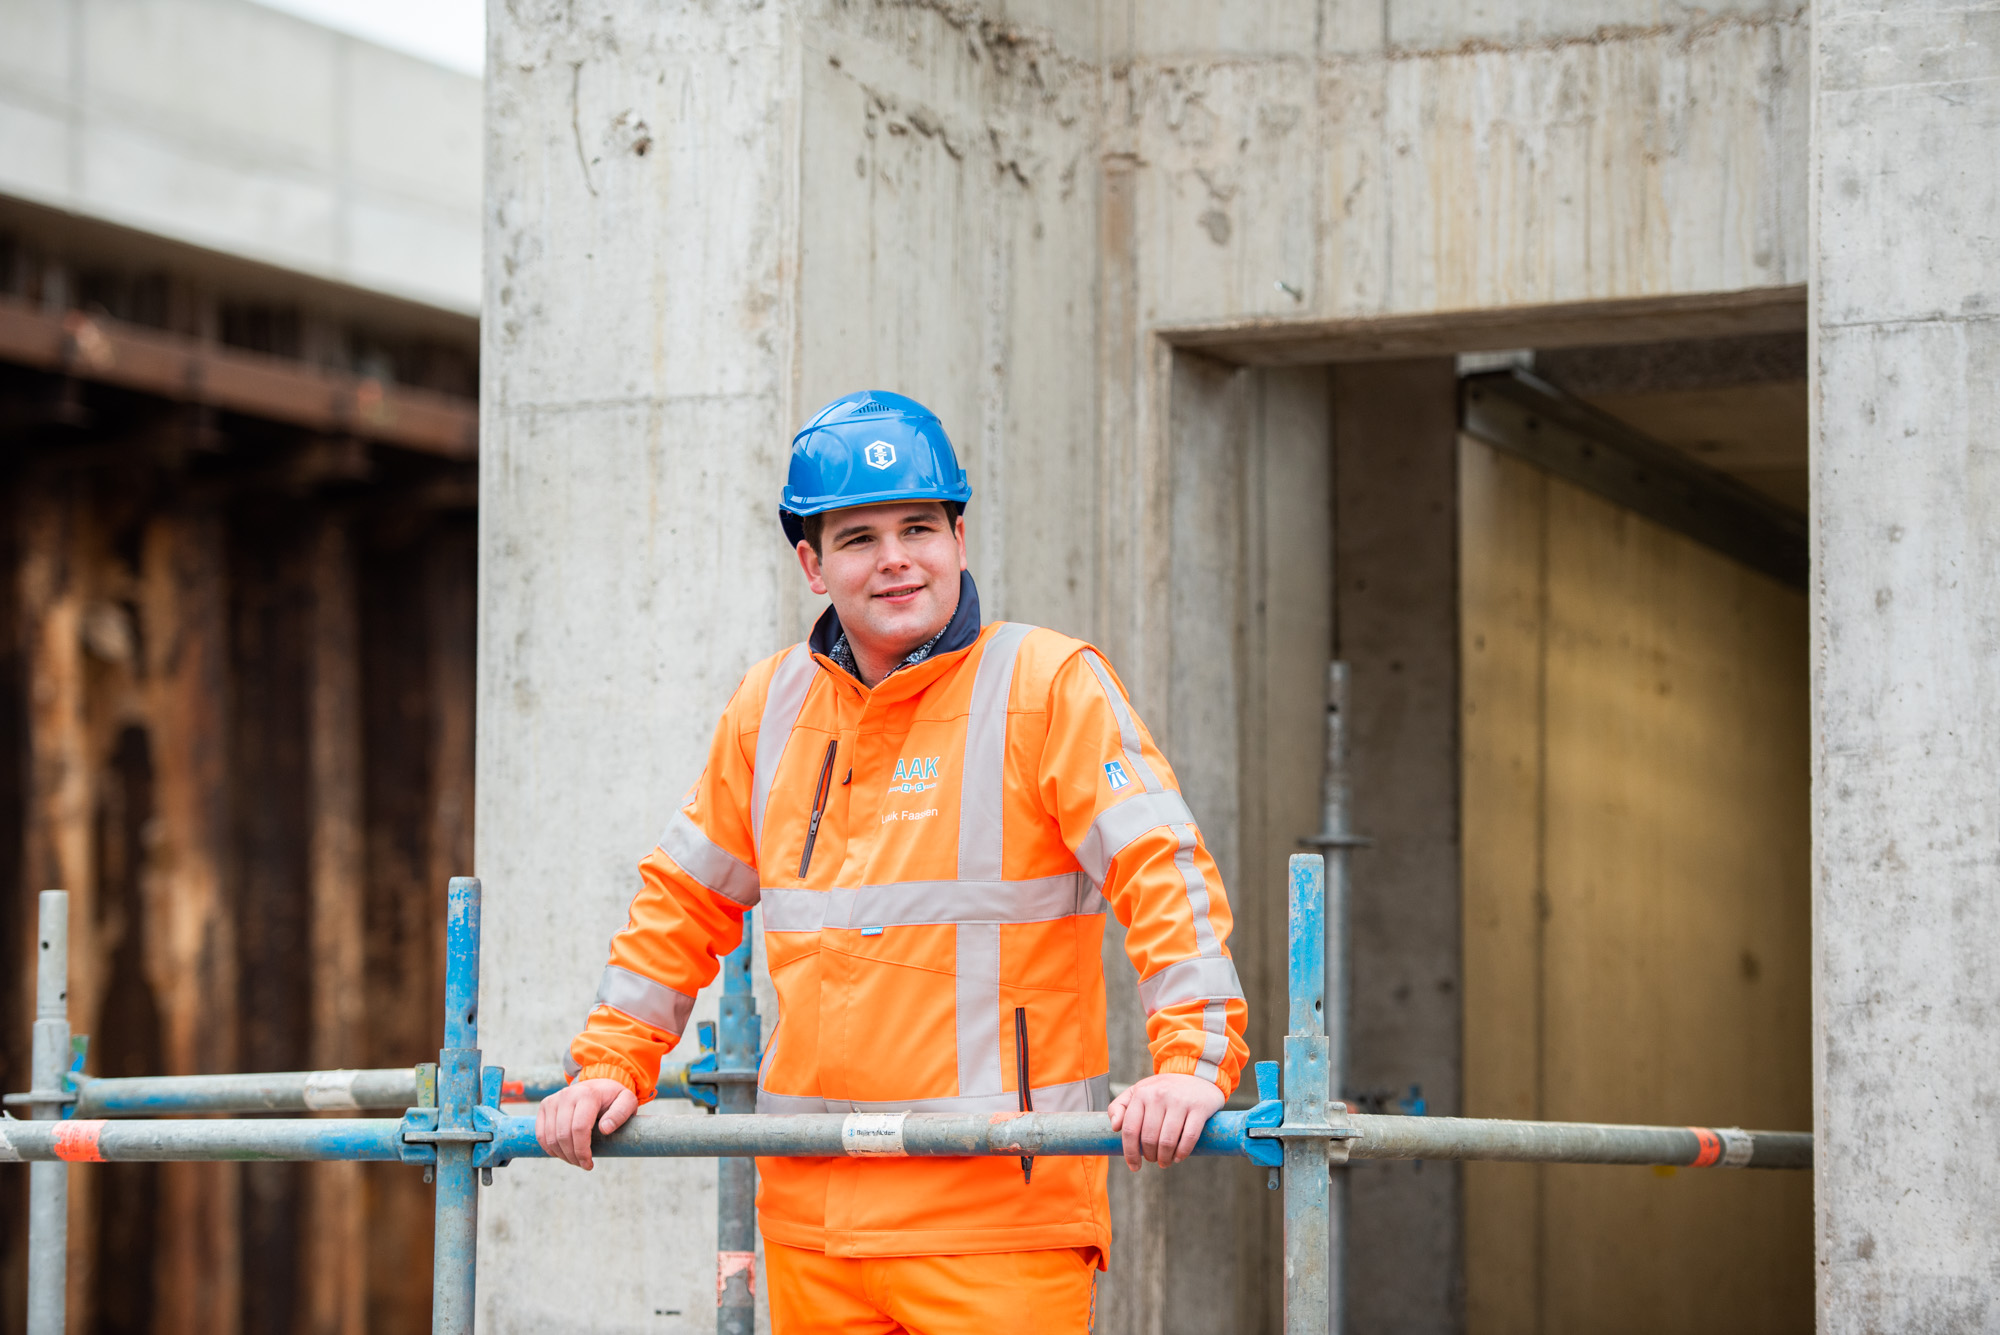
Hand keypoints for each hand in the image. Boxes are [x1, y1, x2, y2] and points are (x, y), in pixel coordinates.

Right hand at [534, 1077, 637, 1169]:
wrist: (598, 1084)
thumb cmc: (613, 1098)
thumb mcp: (627, 1102)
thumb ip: (620, 1114)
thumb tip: (605, 1129)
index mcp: (588, 1094)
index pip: (579, 1128)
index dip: (582, 1151)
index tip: (589, 1164)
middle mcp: (567, 1095)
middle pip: (563, 1135)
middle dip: (572, 1156)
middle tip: (583, 1164)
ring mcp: (553, 1099)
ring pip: (550, 1137)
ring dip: (562, 1155)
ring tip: (575, 1160)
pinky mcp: (545, 1105)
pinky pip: (541, 1134)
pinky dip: (550, 1148)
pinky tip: (563, 1153)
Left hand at [1107, 1072, 1225, 1170]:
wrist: (1197, 1074)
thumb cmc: (1163, 1089)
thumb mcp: (1139, 1091)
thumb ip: (1120, 1106)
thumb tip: (1115, 1127)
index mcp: (1142, 1093)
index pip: (1130, 1129)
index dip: (1130, 1152)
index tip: (1134, 1166)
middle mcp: (1159, 1095)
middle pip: (1149, 1139)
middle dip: (1150, 1156)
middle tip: (1153, 1160)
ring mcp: (1180, 1101)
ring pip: (1167, 1141)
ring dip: (1165, 1158)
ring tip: (1165, 1162)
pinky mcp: (1199, 1108)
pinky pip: (1189, 1137)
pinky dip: (1182, 1153)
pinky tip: (1179, 1157)